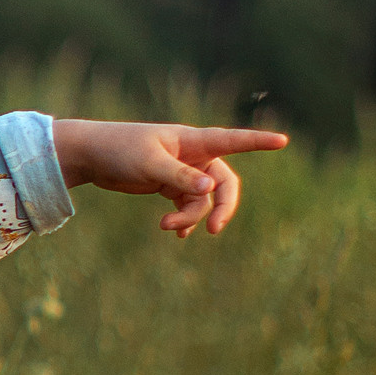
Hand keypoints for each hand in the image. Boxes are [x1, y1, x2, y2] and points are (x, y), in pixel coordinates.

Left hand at [51, 119, 286, 236]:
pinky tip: (177, 234)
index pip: (232, 140)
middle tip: (215, 230)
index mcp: (193, 141)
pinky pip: (187, 205)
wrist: (92, 155)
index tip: (283, 141)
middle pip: (223, 183)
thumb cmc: (120, 150)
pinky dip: (184, 220)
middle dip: (223, 206)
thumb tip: (208, 190)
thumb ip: (178, 176)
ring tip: (165, 227)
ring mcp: (183, 172)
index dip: (257, 142)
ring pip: (202, 200)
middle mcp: (194, 155)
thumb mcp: (149, 163)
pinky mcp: (169, 185)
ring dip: (190, 217)